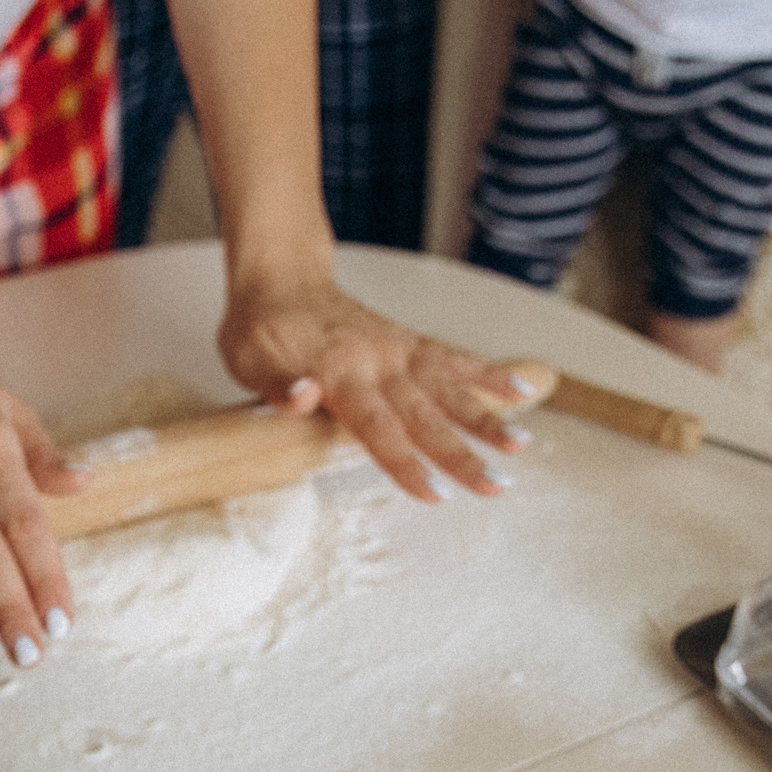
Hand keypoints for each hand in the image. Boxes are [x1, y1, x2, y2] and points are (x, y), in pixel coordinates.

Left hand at [216, 275, 547, 501]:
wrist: (279, 278)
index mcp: (339, 373)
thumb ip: (278, 385)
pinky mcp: (408, 341)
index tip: (435, 494)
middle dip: (462, 455)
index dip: (406, 463)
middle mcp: (377, 361)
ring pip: (450, 388)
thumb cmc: (259, 328)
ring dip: (487, 418)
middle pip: (425, 416)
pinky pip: (454, 358)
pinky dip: (488, 373)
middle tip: (496, 487)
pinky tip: (522, 388)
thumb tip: (306, 396)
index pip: (378, 428)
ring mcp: (398, 349)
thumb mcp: (248, 359)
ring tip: (521, 447)